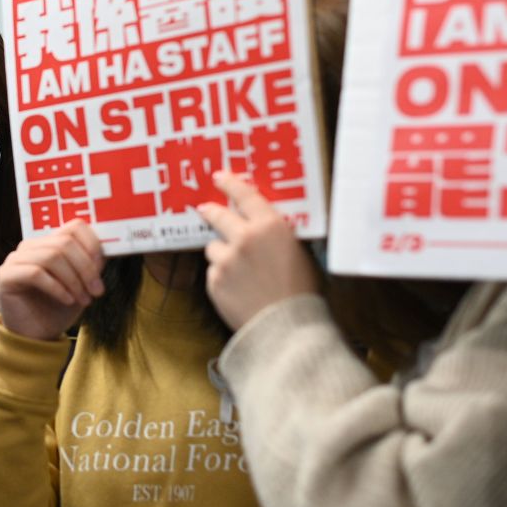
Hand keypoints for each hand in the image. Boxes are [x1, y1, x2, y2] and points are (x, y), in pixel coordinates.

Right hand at [0, 219, 104, 340]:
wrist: (36, 339)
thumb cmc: (58, 310)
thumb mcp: (81, 284)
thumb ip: (90, 264)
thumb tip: (105, 251)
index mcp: (49, 243)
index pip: (73, 227)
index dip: (92, 245)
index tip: (102, 268)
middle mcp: (30, 247)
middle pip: (64, 243)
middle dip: (85, 268)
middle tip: (96, 291)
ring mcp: (14, 259)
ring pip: (51, 257)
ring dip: (73, 280)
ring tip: (83, 299)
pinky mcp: (4, 276)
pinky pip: (35, 273)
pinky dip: (57, 287)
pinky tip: (67, 300)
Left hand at [198, 171, 317, 330]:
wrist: (287, 328)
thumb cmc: (300, 293)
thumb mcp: (298, 254)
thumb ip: (277, 236)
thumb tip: (264, 224)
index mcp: (271, 227)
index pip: (245, 195)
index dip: (230, 184)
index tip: (219, 177)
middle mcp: (245, 238)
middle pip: (218, 215)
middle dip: (211, 211)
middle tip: (205, 209)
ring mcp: (226, 260)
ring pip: (213, 248)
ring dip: (222, 254)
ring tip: (240, 272)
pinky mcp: (214, 281)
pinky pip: (213, 273)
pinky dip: (222, 278)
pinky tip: (238, 289)